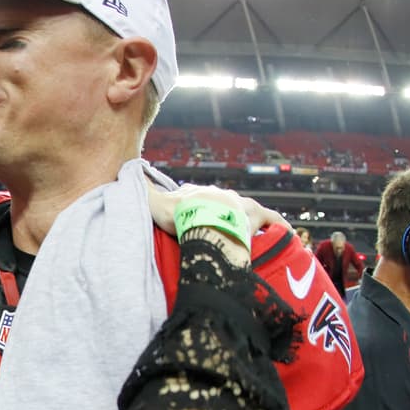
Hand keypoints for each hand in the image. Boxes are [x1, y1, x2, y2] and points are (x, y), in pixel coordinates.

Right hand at [146, 185, 270, 266]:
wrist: (201, 219)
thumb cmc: (178, 215)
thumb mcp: (154, 203)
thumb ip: (143, 191)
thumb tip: (127, 172)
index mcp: (197, 192)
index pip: (195, 196)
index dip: (192, 208)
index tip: (190, 220)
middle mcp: (220, 194)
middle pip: (221, 203)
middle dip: (220, 215)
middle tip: (216, 233)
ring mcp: (238, 203)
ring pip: (245, 210)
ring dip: (245, 221)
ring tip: (244, 237)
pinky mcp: (254, 214)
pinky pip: (272, 219)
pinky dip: (278, 226)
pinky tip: (282, 236)